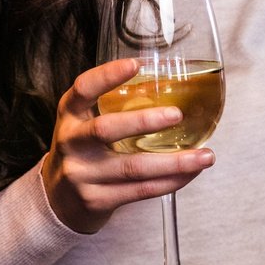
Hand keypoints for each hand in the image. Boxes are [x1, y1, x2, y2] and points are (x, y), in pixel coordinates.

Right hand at [39, 57, 215, 233]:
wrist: (59, 200)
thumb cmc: (84, 150)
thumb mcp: (85, 122)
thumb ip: (112, 106)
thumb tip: (171, 85)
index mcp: (70, 115)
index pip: (83, 89)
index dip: (107, 75)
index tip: (136, 64)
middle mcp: (71, 143)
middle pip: (105, 129)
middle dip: (143, 121)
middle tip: (177, 114)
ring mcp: (81, 174)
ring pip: (132, 168)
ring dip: (174, 162)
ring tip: (205, 156)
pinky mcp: (96, 200)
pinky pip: (140, 190)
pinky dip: (170, 182)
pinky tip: (190, 173)